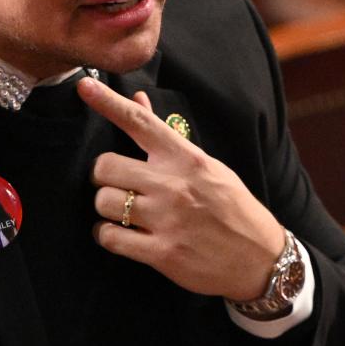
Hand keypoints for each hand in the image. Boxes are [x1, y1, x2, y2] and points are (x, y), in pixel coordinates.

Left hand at [77, 77, 285, 300]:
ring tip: (123, 212)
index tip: (84, 86)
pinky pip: (111, 237)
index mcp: (185, 158)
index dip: (108, 103)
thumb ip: (167, 136)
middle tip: (116, 184)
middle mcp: (173, 184)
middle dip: (103, 176)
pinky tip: (120, 235)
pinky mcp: (162, 252)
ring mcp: (167, 219)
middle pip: (106, 166)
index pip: (140, 122)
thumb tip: (137, 99)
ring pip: (103, 202)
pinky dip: (107, 236)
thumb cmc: (231, 206)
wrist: (260, 258)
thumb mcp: (206, 165)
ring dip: (106, 208)